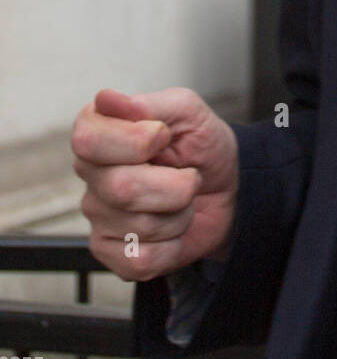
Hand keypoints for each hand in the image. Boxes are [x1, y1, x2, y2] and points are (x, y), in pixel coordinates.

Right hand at [71, 87, 238, 280]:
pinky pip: (140, 259)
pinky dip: (172, 245)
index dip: (136, 141)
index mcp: (100, 131)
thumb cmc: (202, 147)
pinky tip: (172, 228)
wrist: (227, 189)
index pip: (88, 141)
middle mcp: (91, 174)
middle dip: (174, 184)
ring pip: (137, 226)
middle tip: (187, 175)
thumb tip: (106, 99)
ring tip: (181, 199)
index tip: (164, 136)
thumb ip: (149, 105)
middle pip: (120, 188)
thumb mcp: (188, 113)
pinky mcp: (111, 252)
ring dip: (178, 213)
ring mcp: (98, 215)